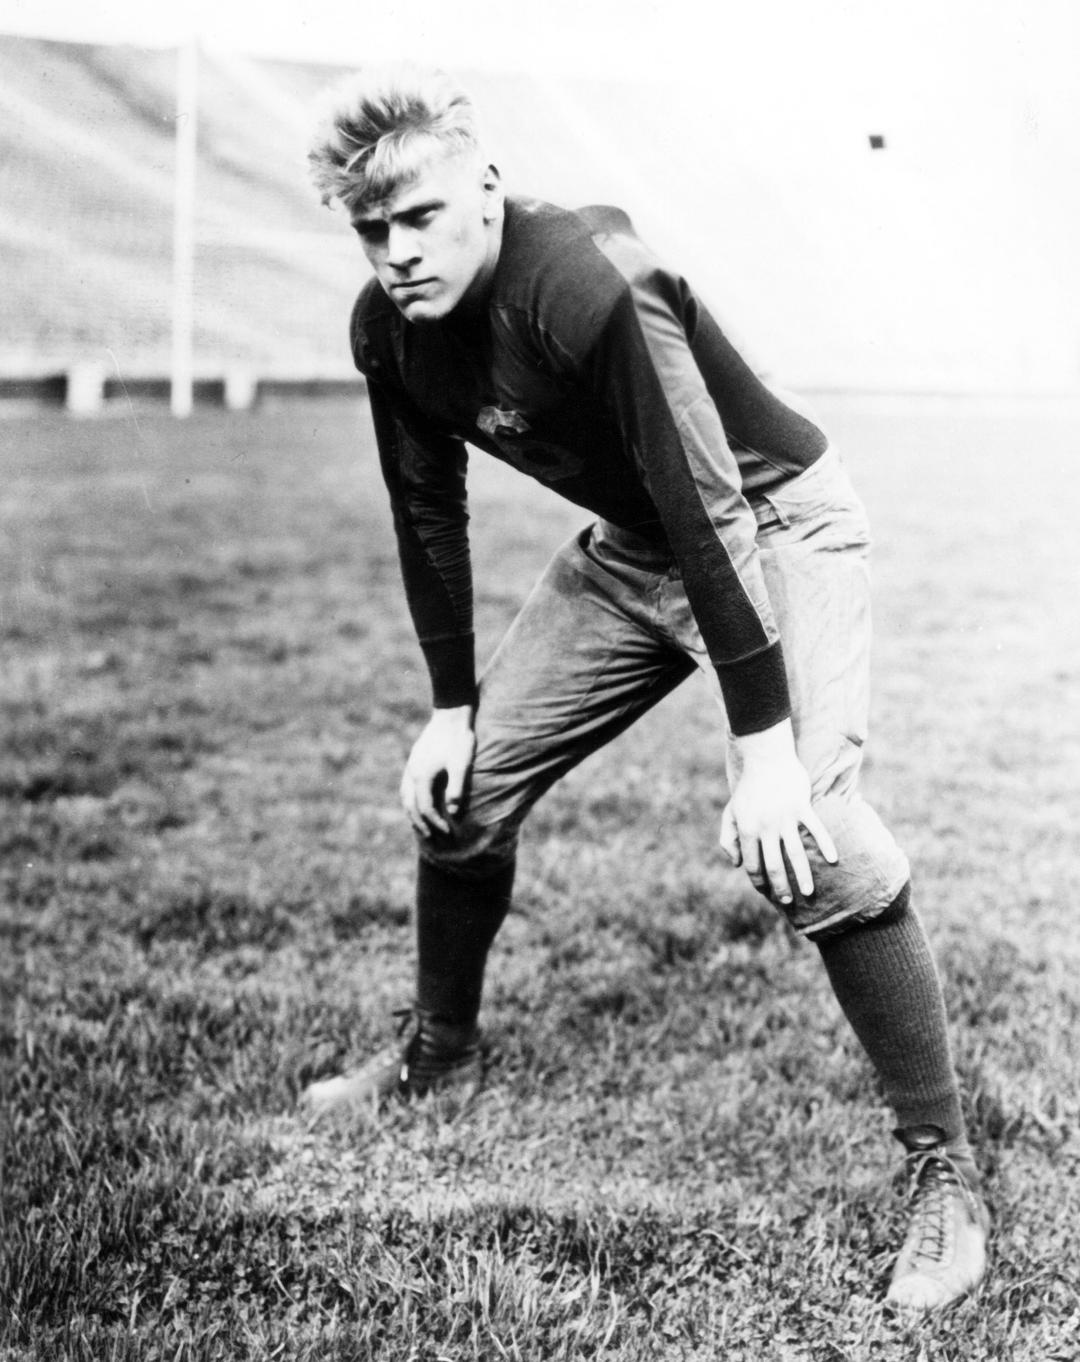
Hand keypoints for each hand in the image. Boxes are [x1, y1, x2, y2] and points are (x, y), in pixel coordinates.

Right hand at [400, 706, 475, 836]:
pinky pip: (407, 786)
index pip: (425, 808)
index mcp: (422, 776)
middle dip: (420, 823)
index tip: (447, 832)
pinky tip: (419, 800)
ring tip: (421, 825)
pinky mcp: (414, 760)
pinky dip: (410, 799)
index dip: (435, 823)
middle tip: (431, 838)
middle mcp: (412, 773)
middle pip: (411, 805)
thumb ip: (457, 788)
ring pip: (405, 796)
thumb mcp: (461, 764)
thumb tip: (453, 812)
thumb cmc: (459, 739)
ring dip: (412, 813)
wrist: (451, 713)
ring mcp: (411, 766)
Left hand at [719, 720, 837, 903]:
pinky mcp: (801, 806)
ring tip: (807, 892)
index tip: (766, 891)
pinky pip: (816, 829)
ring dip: (802, 875)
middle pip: (775, 864)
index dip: (758, 881)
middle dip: (781, 886)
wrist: (765, 757)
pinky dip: (825, 844)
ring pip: (796, 853)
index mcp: (747, 829)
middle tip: (788, 901)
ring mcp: (785, 816)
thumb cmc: (748, 788)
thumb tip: (736, 865)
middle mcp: (766, 826)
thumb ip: (728, 839)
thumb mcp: (730, 812)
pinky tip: (832, 860)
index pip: (752, 863)